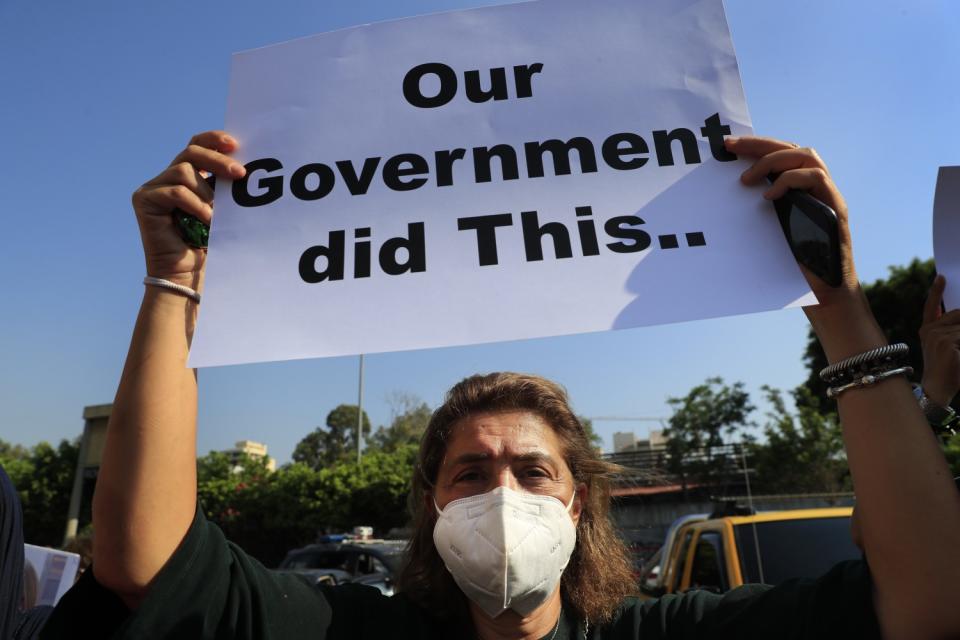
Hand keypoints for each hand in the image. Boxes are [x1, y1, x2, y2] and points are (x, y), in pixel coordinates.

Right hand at [131, 131, 245, 287]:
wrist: (187, 275)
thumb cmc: (208, 246)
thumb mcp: (221, 210)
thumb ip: (224, 187)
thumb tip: (243, 167)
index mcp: (187, 177)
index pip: (197, 145)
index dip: (214, 140)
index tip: (235, 144)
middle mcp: (166, 178)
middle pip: (191, 152)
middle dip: (217, 160)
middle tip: (240, 173)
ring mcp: (153, 187)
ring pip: (184, 171)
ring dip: (207, 193)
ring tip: (216, 215)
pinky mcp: (144, 200)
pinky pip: (175, 191)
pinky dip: (196, 205)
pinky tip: (206, 221)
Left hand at [725, 136, 857, 303]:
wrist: (823, 292)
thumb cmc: (792, 264)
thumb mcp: (767, 231)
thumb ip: (755, 210)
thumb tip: (718, 199)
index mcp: (799, 188)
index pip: (780, 153)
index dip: (755, 145)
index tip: (726, 146)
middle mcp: (815, 187)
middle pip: (791, 147)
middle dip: (759, 144)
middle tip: (730, 147)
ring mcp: (828, 195)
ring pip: (807, 155)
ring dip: (774, 160)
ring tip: (748, 178)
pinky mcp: (836, 208)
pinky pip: (816, 178)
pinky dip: (790, 181)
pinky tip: (768, 196)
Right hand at [919, 275, 959, 406]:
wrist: (938, 389)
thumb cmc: (948, 369)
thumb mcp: (949, 346)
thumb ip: (954, 330)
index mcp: (927, 330)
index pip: (931, 307)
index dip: (936, 292)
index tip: (942, 277)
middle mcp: (929, 330)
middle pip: (959, 314)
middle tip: (958, 342)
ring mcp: (936, 335)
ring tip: (957, 352)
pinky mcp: (946, 342)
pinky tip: (958, 355)